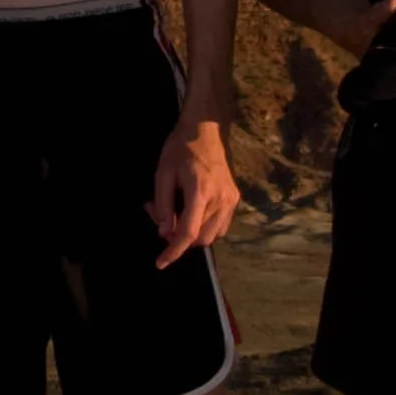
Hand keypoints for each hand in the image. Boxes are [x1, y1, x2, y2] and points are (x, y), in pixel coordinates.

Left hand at [146, 115, 240, 266]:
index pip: (187, 233)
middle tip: (161, 217)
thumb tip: (165, 232)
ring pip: (211, 235)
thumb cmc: (180, 148)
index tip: (160, 263)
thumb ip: (163, 205)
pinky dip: (205, 228)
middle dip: (178, 238)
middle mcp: (220, 199)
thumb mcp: (163, 173)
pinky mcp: (235, 198)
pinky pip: (220, 226)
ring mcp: (231, 200)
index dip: (173, 251)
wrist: (205, 130)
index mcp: (200, 192)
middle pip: (200, 238)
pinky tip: (191, 213)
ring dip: (192, 234)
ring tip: (175, 212)